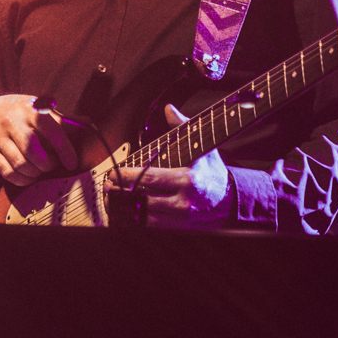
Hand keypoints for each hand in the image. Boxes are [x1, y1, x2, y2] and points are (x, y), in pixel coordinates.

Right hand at [0, 94, 79, 186]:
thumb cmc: (24, 113)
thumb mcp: (42, 110)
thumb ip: (65, 121)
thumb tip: (89, 124)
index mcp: (31, 111)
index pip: (51, 131)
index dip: (64, 150)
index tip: (72, 164)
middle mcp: (13, 123)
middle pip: (32, 150)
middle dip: (47, 164)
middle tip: (52, 164)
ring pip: (19, 164)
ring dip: (35, 173)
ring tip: (40, 169)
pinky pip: (7, 172)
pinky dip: (22, 180)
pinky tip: (29, 176)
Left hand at [107, 104, 233, 226]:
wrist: (229, 200)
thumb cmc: (213, 173)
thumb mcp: (203, 148)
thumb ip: (183, 127)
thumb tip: (169, 109)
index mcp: (188, 179)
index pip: (148, 177)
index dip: (126, 175)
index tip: (114, 172)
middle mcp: (183, 201)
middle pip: (142, 199)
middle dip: (120, 192)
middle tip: (108, 185)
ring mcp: (180, 218)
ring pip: (143, 216)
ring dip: (124, 208)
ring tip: (112, 199)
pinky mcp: (178, 228)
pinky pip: (150, 227)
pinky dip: (134, 221)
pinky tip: (125, 213)